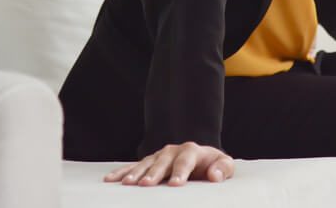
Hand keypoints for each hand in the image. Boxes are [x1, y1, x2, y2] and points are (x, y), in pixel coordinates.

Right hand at [103, 141, 234, 186]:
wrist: (201, 157)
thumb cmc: (213, 165)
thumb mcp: (224, 165)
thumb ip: (222, 168)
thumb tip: (215, 175)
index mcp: (192, 150)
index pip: (185, 161)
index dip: (180, 172)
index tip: (176, 184)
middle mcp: (173, 150)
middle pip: (162, 162)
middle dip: (154, 173)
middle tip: (146, 184)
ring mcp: (159, 155)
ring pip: (145, 163)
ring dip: (135, 173)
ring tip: (127, 184)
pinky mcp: (149, 162)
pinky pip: (133, 166)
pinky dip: (122, 172)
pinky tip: (111, 179)